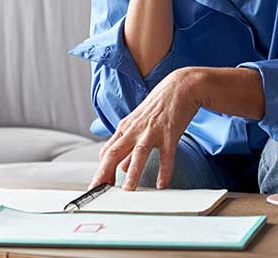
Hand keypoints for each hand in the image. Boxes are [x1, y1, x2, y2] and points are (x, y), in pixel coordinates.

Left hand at [88, 68, 203, 190]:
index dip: (100, 170)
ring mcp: (151, 131)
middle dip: (104, 173)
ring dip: (132, 172)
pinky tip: (162, 184)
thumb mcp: (139, 125)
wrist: (180, 87)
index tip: (97, 186)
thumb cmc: (158, 107)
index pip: (106, 152)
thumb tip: (121, 167)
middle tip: (98, 190)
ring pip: (138, 153)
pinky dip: (164, 170)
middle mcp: (134, 130)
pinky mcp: (169, 133)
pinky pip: (166, 155)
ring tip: (129, 189)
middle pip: (114, 153)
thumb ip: (129, 147)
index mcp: (125, 129)